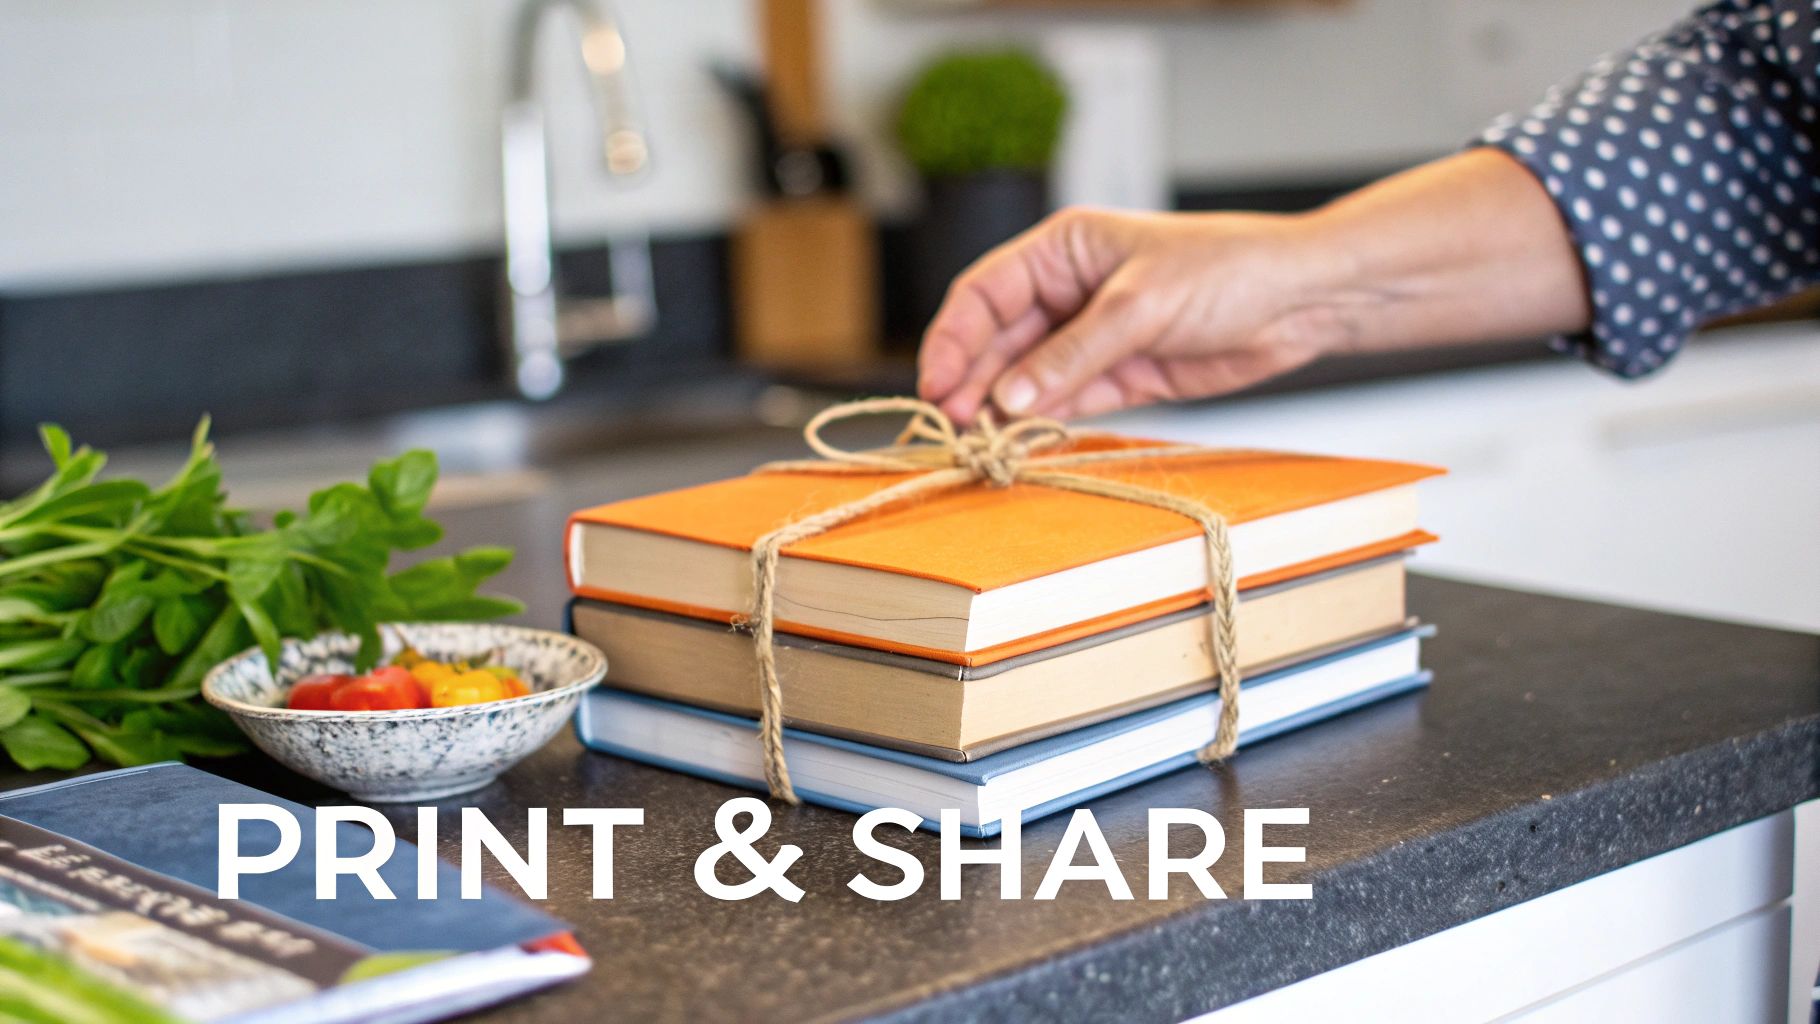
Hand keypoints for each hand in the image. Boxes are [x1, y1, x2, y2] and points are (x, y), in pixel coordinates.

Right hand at [916, 207, 1351, 423]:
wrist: (1299, 301)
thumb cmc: (1227, 271)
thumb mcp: (1140, 306)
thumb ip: (1071, 354)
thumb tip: (1009, 398)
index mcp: (1063, 250)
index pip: (984, 293)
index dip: (953, 338)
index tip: (936, 383)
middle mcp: (1068, 291)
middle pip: (997, 340)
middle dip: (971, 379)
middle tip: (951, 423)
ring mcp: (1091, 336)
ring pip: (1026, 376)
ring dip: (1001, 407)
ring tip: (977, 440)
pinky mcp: (1120, 375)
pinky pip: (1065, 401)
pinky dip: (1041, 422)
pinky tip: (1019, 440)